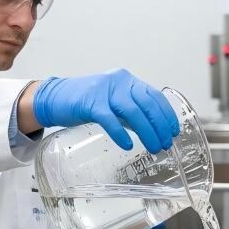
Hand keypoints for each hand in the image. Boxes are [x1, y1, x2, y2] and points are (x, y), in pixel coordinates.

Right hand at [32, 69, 179, 153]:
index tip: (174, 131)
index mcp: (128, 81)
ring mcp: (104, 90)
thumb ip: (131, 113)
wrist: (54, 97)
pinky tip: (128, 145)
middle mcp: (119, 81)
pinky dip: (120, 133)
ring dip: (147, 132)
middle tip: (165, 144)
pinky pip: (109, 119)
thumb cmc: (86, 102)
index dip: (167, 114)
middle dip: (160, 126)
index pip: (154, 96)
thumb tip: (153, 131)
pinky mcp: (90, 102)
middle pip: (147, 104)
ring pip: (133, 111)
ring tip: (154, 147)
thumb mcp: (114, 103)